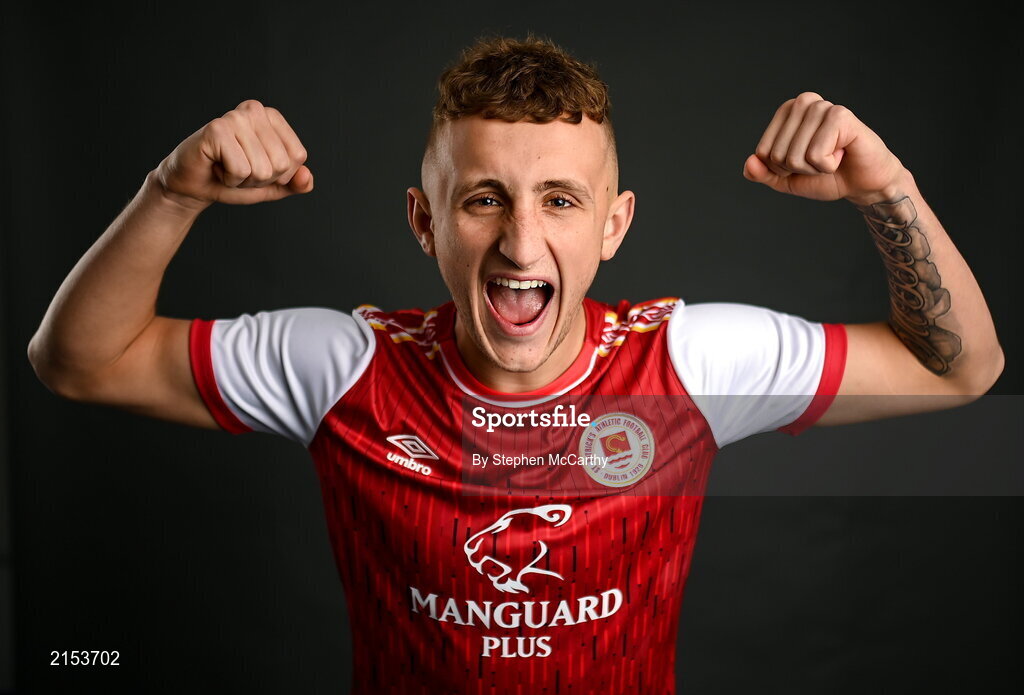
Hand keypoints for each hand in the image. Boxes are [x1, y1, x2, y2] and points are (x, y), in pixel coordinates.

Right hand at [153, 99, 312, 210]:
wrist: (194, 186)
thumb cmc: (232, 180)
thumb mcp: (271, 185)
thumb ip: (294, 183)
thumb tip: (308, 179)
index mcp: (272, 117)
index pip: (298, 156)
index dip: (280, 175)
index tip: (255, 167)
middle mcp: (255, 110)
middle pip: (281, 164)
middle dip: (260, 179)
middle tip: (238, 169)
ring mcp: (235, 117)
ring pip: (262, 169)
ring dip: (244, 180)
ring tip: (227, 167)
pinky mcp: (217, 129)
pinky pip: (241, 170)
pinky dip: (229, 179)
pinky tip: (217, 166)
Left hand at [742, 92, 904, 203]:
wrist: (861, 183)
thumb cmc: (826, 175)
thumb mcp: (786, 179)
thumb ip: (763, 173)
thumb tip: (749, 163)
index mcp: (786, 112)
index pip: (762, 152)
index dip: (781, 168)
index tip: (803, 162)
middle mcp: (803, 102)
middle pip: (778, 154)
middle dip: (798, 169)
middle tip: (821, 161)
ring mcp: (822, 107)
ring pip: (795, 156)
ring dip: (814, 167)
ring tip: (832, 157)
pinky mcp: (840, 116)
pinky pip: (815, 155)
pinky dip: (828, 165)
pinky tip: (842, 154)